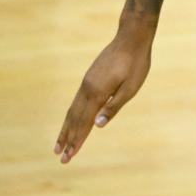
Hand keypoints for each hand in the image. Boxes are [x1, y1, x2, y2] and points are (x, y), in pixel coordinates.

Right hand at [54, 24, 153, 163]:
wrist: (131, 37)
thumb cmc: (136, 63)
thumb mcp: (130, 88)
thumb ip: (114, 107)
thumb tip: (98, 126)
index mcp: (98, 93)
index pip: (85, 123)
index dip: (77, 141)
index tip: (69, 156)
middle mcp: (87, 88)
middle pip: (74, 119)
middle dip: (68, 139)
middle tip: (61, 157)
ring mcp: (86, 82)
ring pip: (73, 110)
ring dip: (66, 128)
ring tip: (59, 143)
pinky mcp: (89, 77)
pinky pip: (77, 101)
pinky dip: (72, 114)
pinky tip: (72, 120)